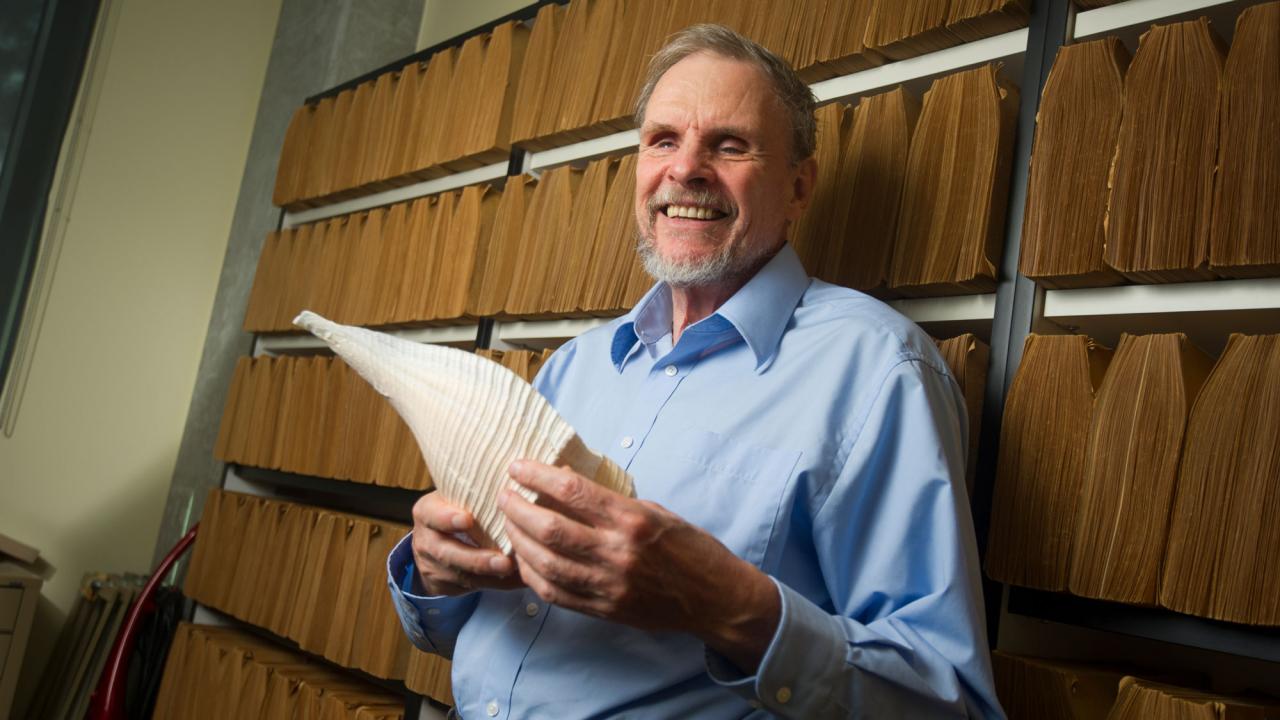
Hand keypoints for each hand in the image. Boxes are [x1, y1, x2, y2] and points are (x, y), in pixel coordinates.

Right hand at [410, 491, 522, 595]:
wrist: (434, 540)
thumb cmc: (455, 510)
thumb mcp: (455, 497)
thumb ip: (474, 495)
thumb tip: (514, 490)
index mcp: (426, 512)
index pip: (431, 515)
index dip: (447, 518)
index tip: (467, 520)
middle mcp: (425, 541)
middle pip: (447, 553)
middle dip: (477, 558)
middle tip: (503, 561)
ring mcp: (432, 566)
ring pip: (460, 575)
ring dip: (489, 575)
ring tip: (513, 570)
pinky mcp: (444, 585)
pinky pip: (472, 587)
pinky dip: (497, 583)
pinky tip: (516, 579)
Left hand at [499, 460, 780, 673]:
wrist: (716, 598)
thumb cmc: (691, 548)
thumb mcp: (657, 512)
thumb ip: (612, 502)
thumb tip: (566, 483)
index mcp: (633, 519)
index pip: (572, 491)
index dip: (536, 475)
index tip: (517, 466)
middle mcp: (618, 552)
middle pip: (549, 527)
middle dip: (517, 508)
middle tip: (503, 494)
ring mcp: (609, 585)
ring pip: (545, 563)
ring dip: (518, 541)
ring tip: (507, 524)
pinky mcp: (605, 610)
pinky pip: (555, 594)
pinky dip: (532, 575)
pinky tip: (522, 559)